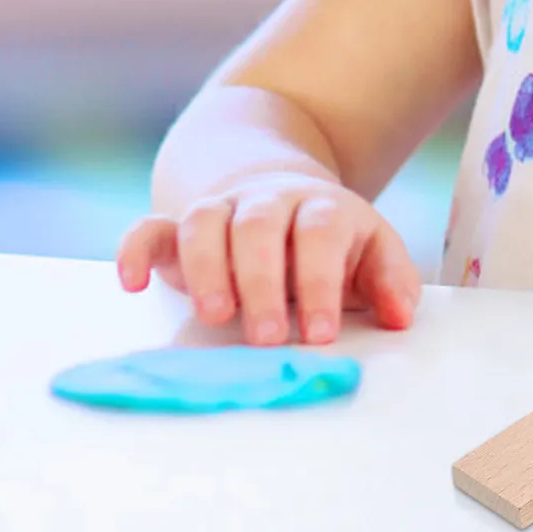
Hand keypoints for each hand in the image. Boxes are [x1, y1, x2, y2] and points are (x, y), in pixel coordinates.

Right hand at [116, 173, 421, 344]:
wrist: (283, 194)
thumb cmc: (333, 244)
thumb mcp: (372, 254)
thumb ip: (390, 282)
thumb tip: (401, 317)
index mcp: (321, 207)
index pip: (320, 235)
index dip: (320, 282)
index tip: (320, 334)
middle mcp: (268, 202)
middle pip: (259, 228)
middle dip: (261, 283)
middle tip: (267, 338)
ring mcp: (222, 209)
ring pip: (204, 222)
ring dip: (205, 268)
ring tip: (214, 317)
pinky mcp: (178, 227)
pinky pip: (151, 228)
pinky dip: (134, 250)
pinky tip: (131, 282)